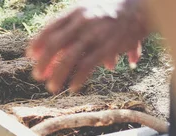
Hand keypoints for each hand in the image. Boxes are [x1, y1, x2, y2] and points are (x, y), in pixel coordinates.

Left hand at [28, 0, 149, 92]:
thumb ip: (76, 28)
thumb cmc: (114, 9)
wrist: (145, 5)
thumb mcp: (91, 10)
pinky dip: (78, 78)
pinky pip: (88, 65)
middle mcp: (84, 22)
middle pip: (55, 45)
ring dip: (58, 75)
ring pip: (69, 58)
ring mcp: (95, 34)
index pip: (51, 28)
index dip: (38, 43)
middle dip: (44, 63)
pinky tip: (73, 87)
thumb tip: (63, 47)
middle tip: (37, 76)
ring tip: (52, 87)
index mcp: (77, 12)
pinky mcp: (108, 47)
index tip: (30, 56)